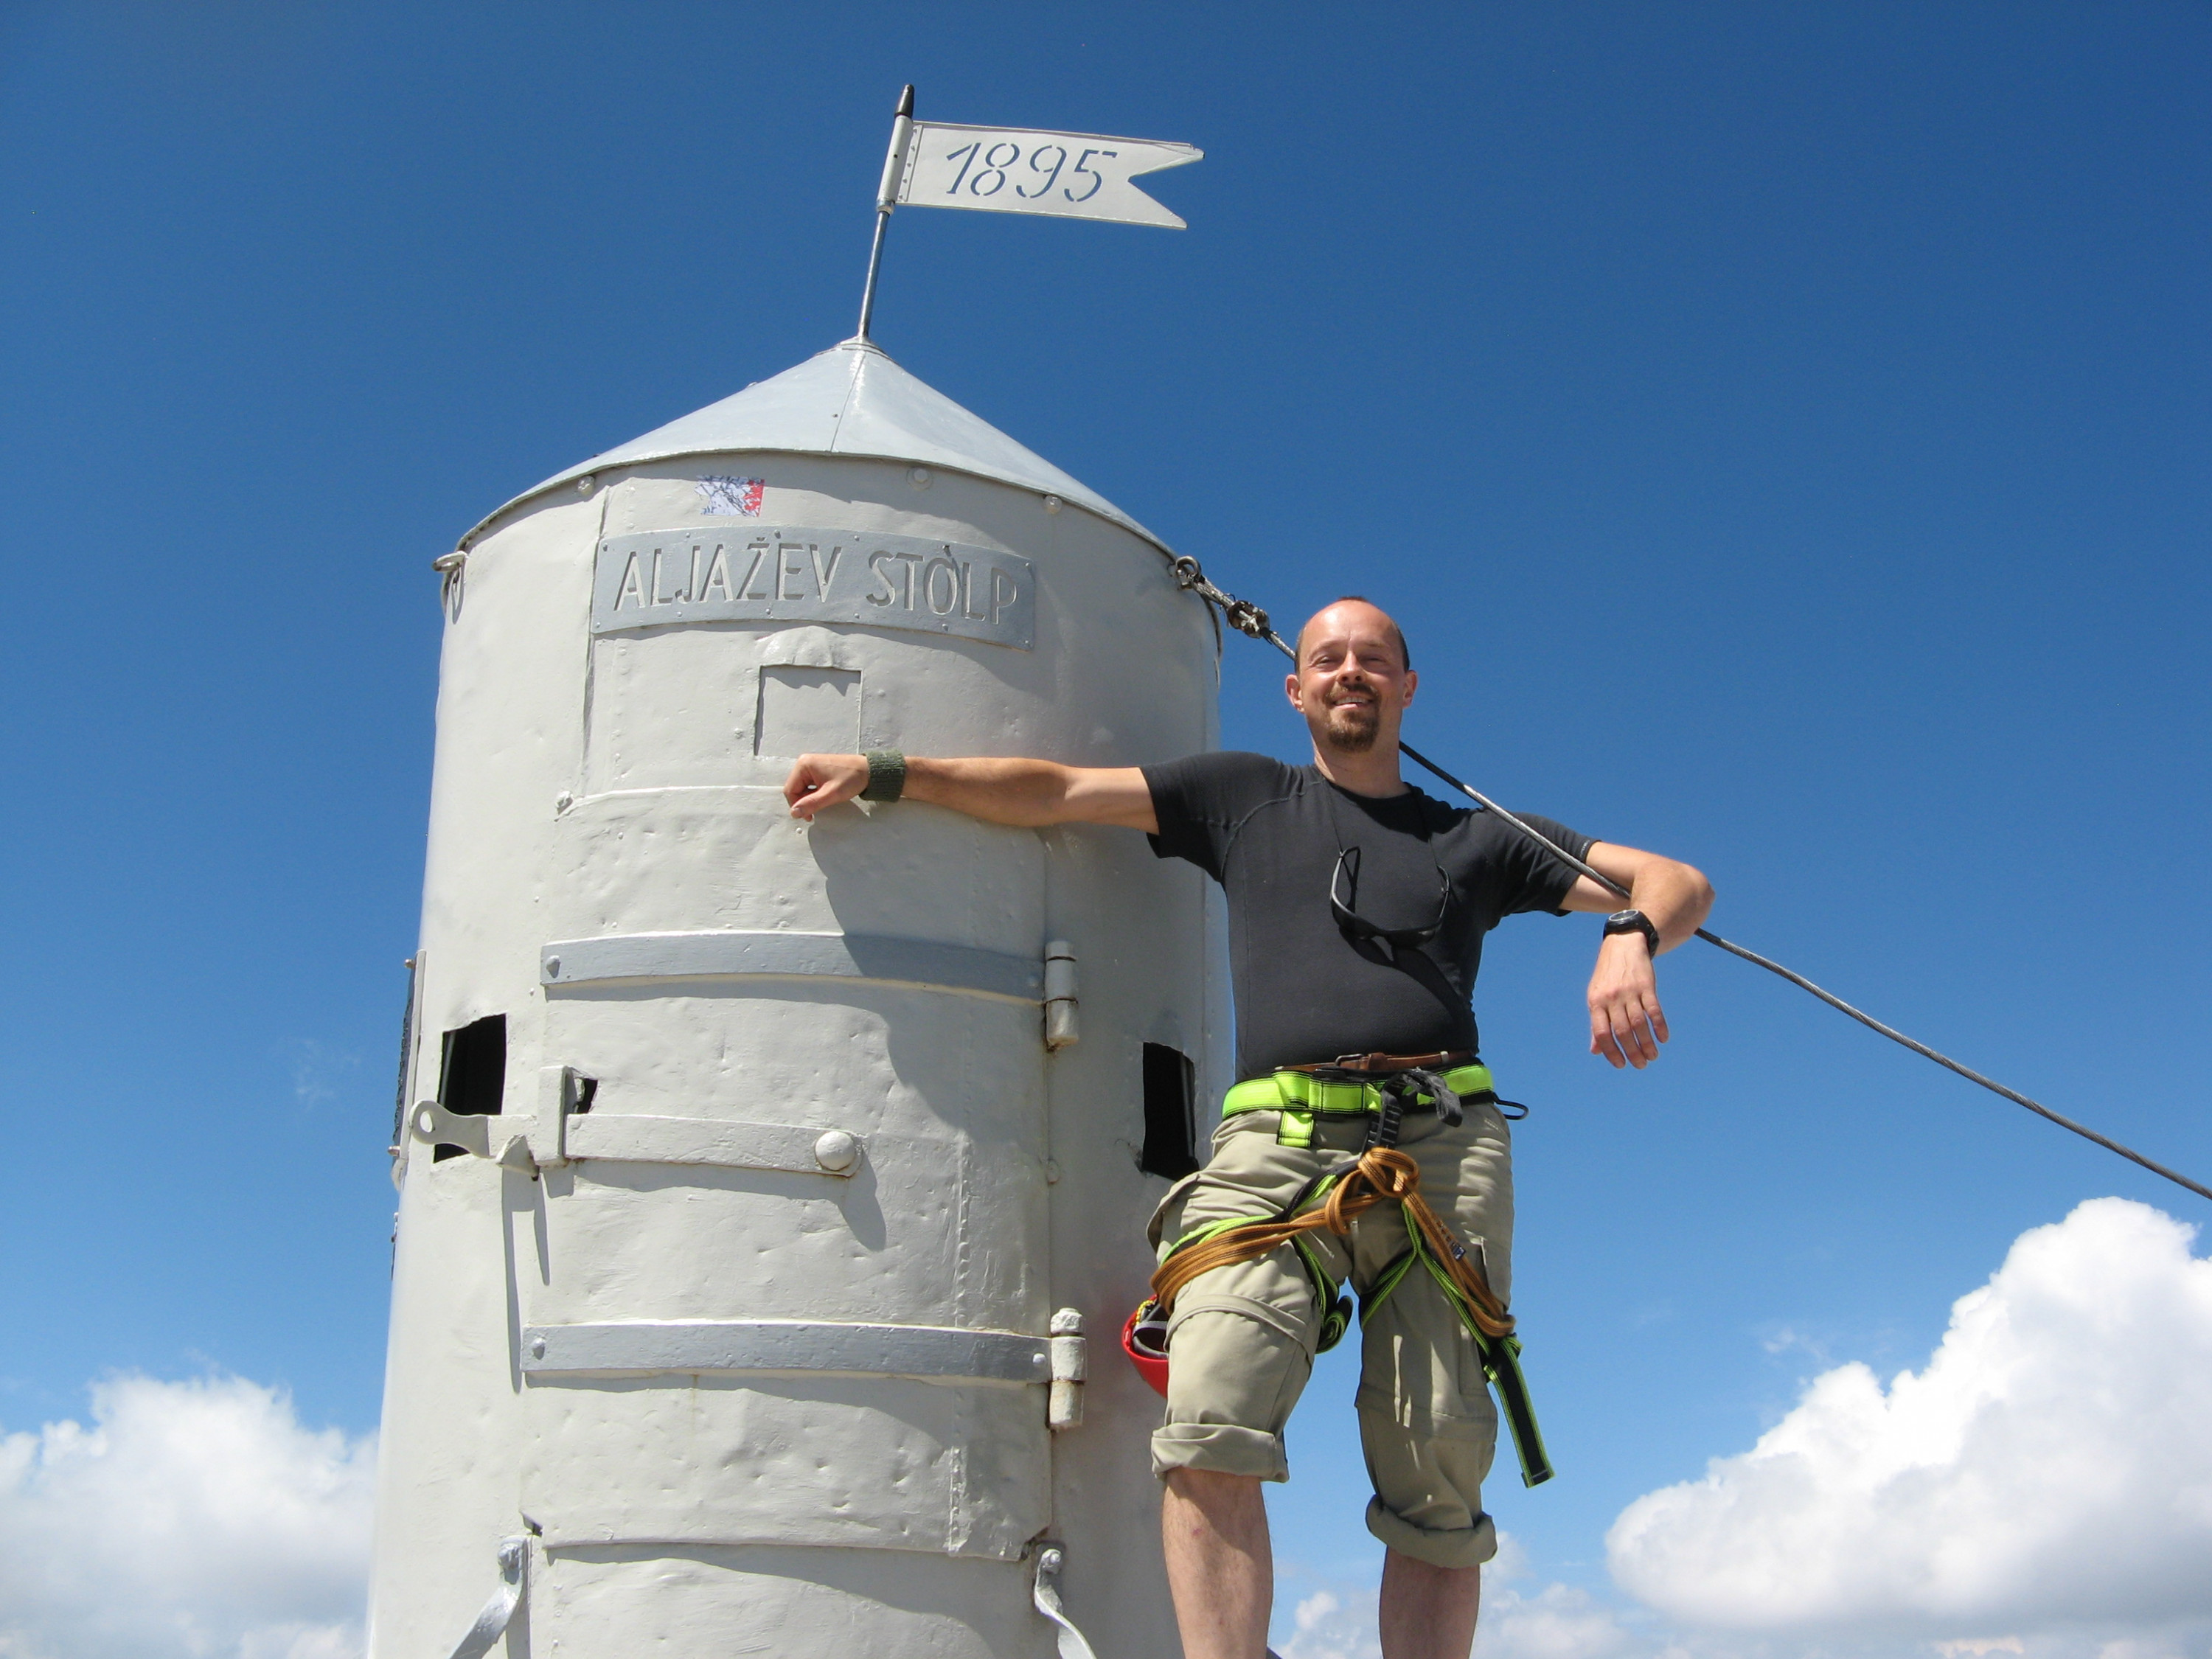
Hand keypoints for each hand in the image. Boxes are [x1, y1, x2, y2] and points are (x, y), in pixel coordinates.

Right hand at [783, 753, 868, 820]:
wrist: (869, 770)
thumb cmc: (852, 778)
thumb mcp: (831, 794)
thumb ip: (811, 804)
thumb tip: (795, 812)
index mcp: (804, 765)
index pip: (790, 790)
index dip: (796, 805)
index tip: (807, 816)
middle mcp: (805, 763)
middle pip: (795, 789)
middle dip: (803, 802)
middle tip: (815, 813)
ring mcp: (811, 766)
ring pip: (802, 788)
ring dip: (809, 799)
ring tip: (823, 804)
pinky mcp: (818, 770)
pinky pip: (810, 785)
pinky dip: (814, 794)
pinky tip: (824, 798)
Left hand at [1587, 932, 1668, 1068]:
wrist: (1623, 944)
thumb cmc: (1607, 976)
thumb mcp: (1596, 996)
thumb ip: (1597, 1023)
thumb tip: (1596, 1051)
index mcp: (1596, 1002)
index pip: (1602, 1033)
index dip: (1611, 1052)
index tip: (1621, 1064)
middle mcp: (1612, 998)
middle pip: (1623, 1032)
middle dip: (1632, 1052)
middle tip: (1641, 1065)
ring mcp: (1629, 991)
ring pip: (1639, 1024)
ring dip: (1647, 1044)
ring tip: (1653, 1057)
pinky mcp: (1647, 985)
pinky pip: (1654, 1010)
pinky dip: (1660, 1026)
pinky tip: (1663, 1038)